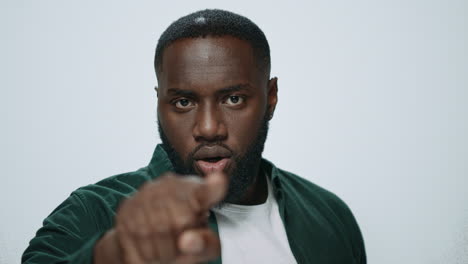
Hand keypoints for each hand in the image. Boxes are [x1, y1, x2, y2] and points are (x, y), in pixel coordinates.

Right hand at [94, 172, 227, 263]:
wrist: (147, 242)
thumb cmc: (185, 241)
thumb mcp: (205, 246)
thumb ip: (205, 243)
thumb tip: (187, 241)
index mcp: (197, 190)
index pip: (206, 190)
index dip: (213, 187)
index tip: (219, 182)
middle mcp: (171, 185)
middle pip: (182, 220)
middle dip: (181, 241)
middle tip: (181, 243)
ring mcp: (147, 193)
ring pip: (159, 230)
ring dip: (163, 249)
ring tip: (167, 247)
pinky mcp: (127, 207)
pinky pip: (138, 236)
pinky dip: (145, 250)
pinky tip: (151, 246)